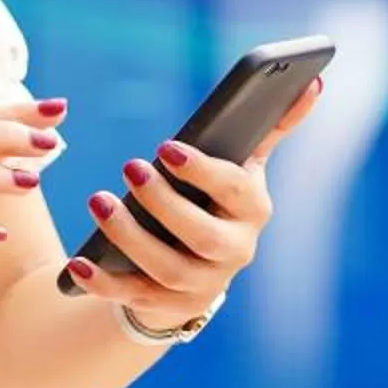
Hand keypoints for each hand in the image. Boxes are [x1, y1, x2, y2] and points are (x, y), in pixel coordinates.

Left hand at [68, 75, 322, 328]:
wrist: (197, 265)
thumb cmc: (214, 201)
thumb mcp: (239, 168)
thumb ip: (270, 128)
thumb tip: (310, 82)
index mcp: (252, 211)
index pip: (234, 190)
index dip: (202, 171)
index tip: (166, 147)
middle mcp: (233, 252)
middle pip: (203, 237)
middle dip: (165, 204)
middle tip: (128, 167)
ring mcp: (200, 283)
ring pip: (167, 269)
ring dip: (129, 236)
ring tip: (96, 200)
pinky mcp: (164, 305)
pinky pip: (132, 297)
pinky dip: (104, 283)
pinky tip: (76, 263)